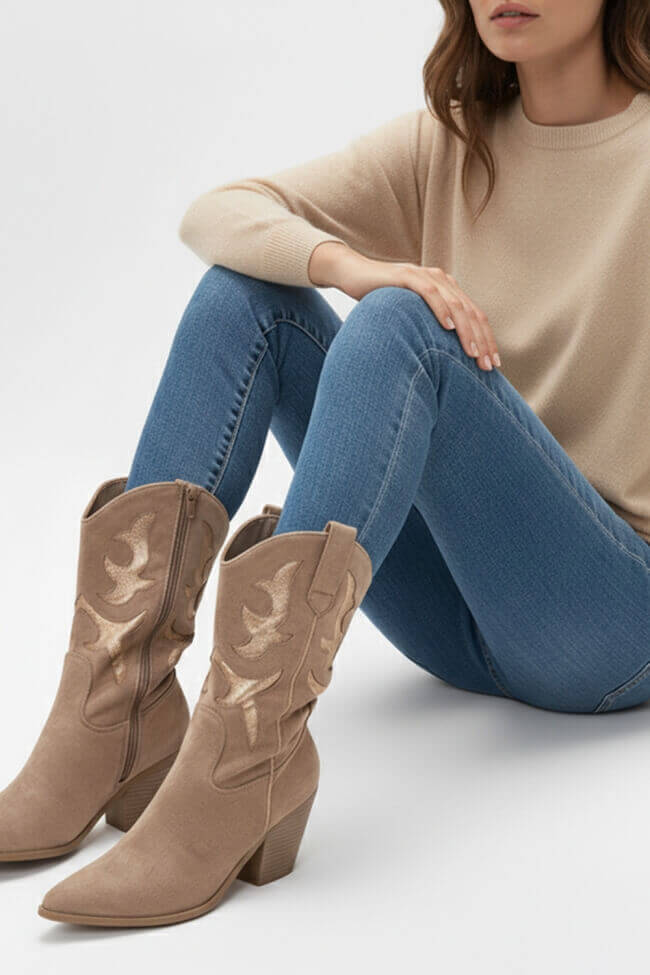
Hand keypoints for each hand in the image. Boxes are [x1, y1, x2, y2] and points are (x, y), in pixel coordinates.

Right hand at [309, 242, 500, 371]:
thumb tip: (445, 362)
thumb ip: (429, 330)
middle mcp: (442, 281)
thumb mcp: (411, 319)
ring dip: (467, 331)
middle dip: (482, 341)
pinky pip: (430, 293)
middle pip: (471, 313)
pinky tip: (449, 328)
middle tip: (487, 366)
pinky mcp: (407, 276)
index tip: (494, 366)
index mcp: (447, 291)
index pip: (475, 317)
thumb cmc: (381, 302)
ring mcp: (425, 276)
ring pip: (456, 304)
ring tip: (472, 353)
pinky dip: (441, 310)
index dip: (487, 341)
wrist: (352, 275)